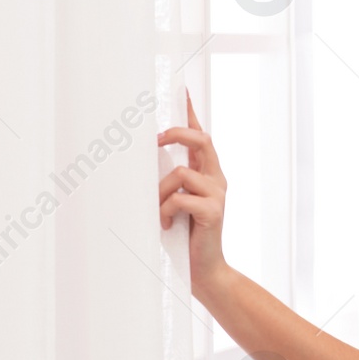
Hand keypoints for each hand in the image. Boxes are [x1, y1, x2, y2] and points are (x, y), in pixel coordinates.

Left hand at [157, 93, 227, 294]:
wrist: (205, 271)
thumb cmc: (184, 237)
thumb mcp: (173, 202)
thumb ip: (168, 183)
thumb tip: (140, 164)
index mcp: (207, 173)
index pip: (200, 135)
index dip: (191, 111)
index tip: (180, 88)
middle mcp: (216, 178)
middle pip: (201, 139)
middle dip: (176, 134)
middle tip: (156, 139)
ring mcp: (217, 193)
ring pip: (181, 173)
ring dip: (161, 192)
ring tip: (159, 213)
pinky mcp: (213, 211)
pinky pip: (180, 198)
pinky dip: (166, 210)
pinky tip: (167, 224)